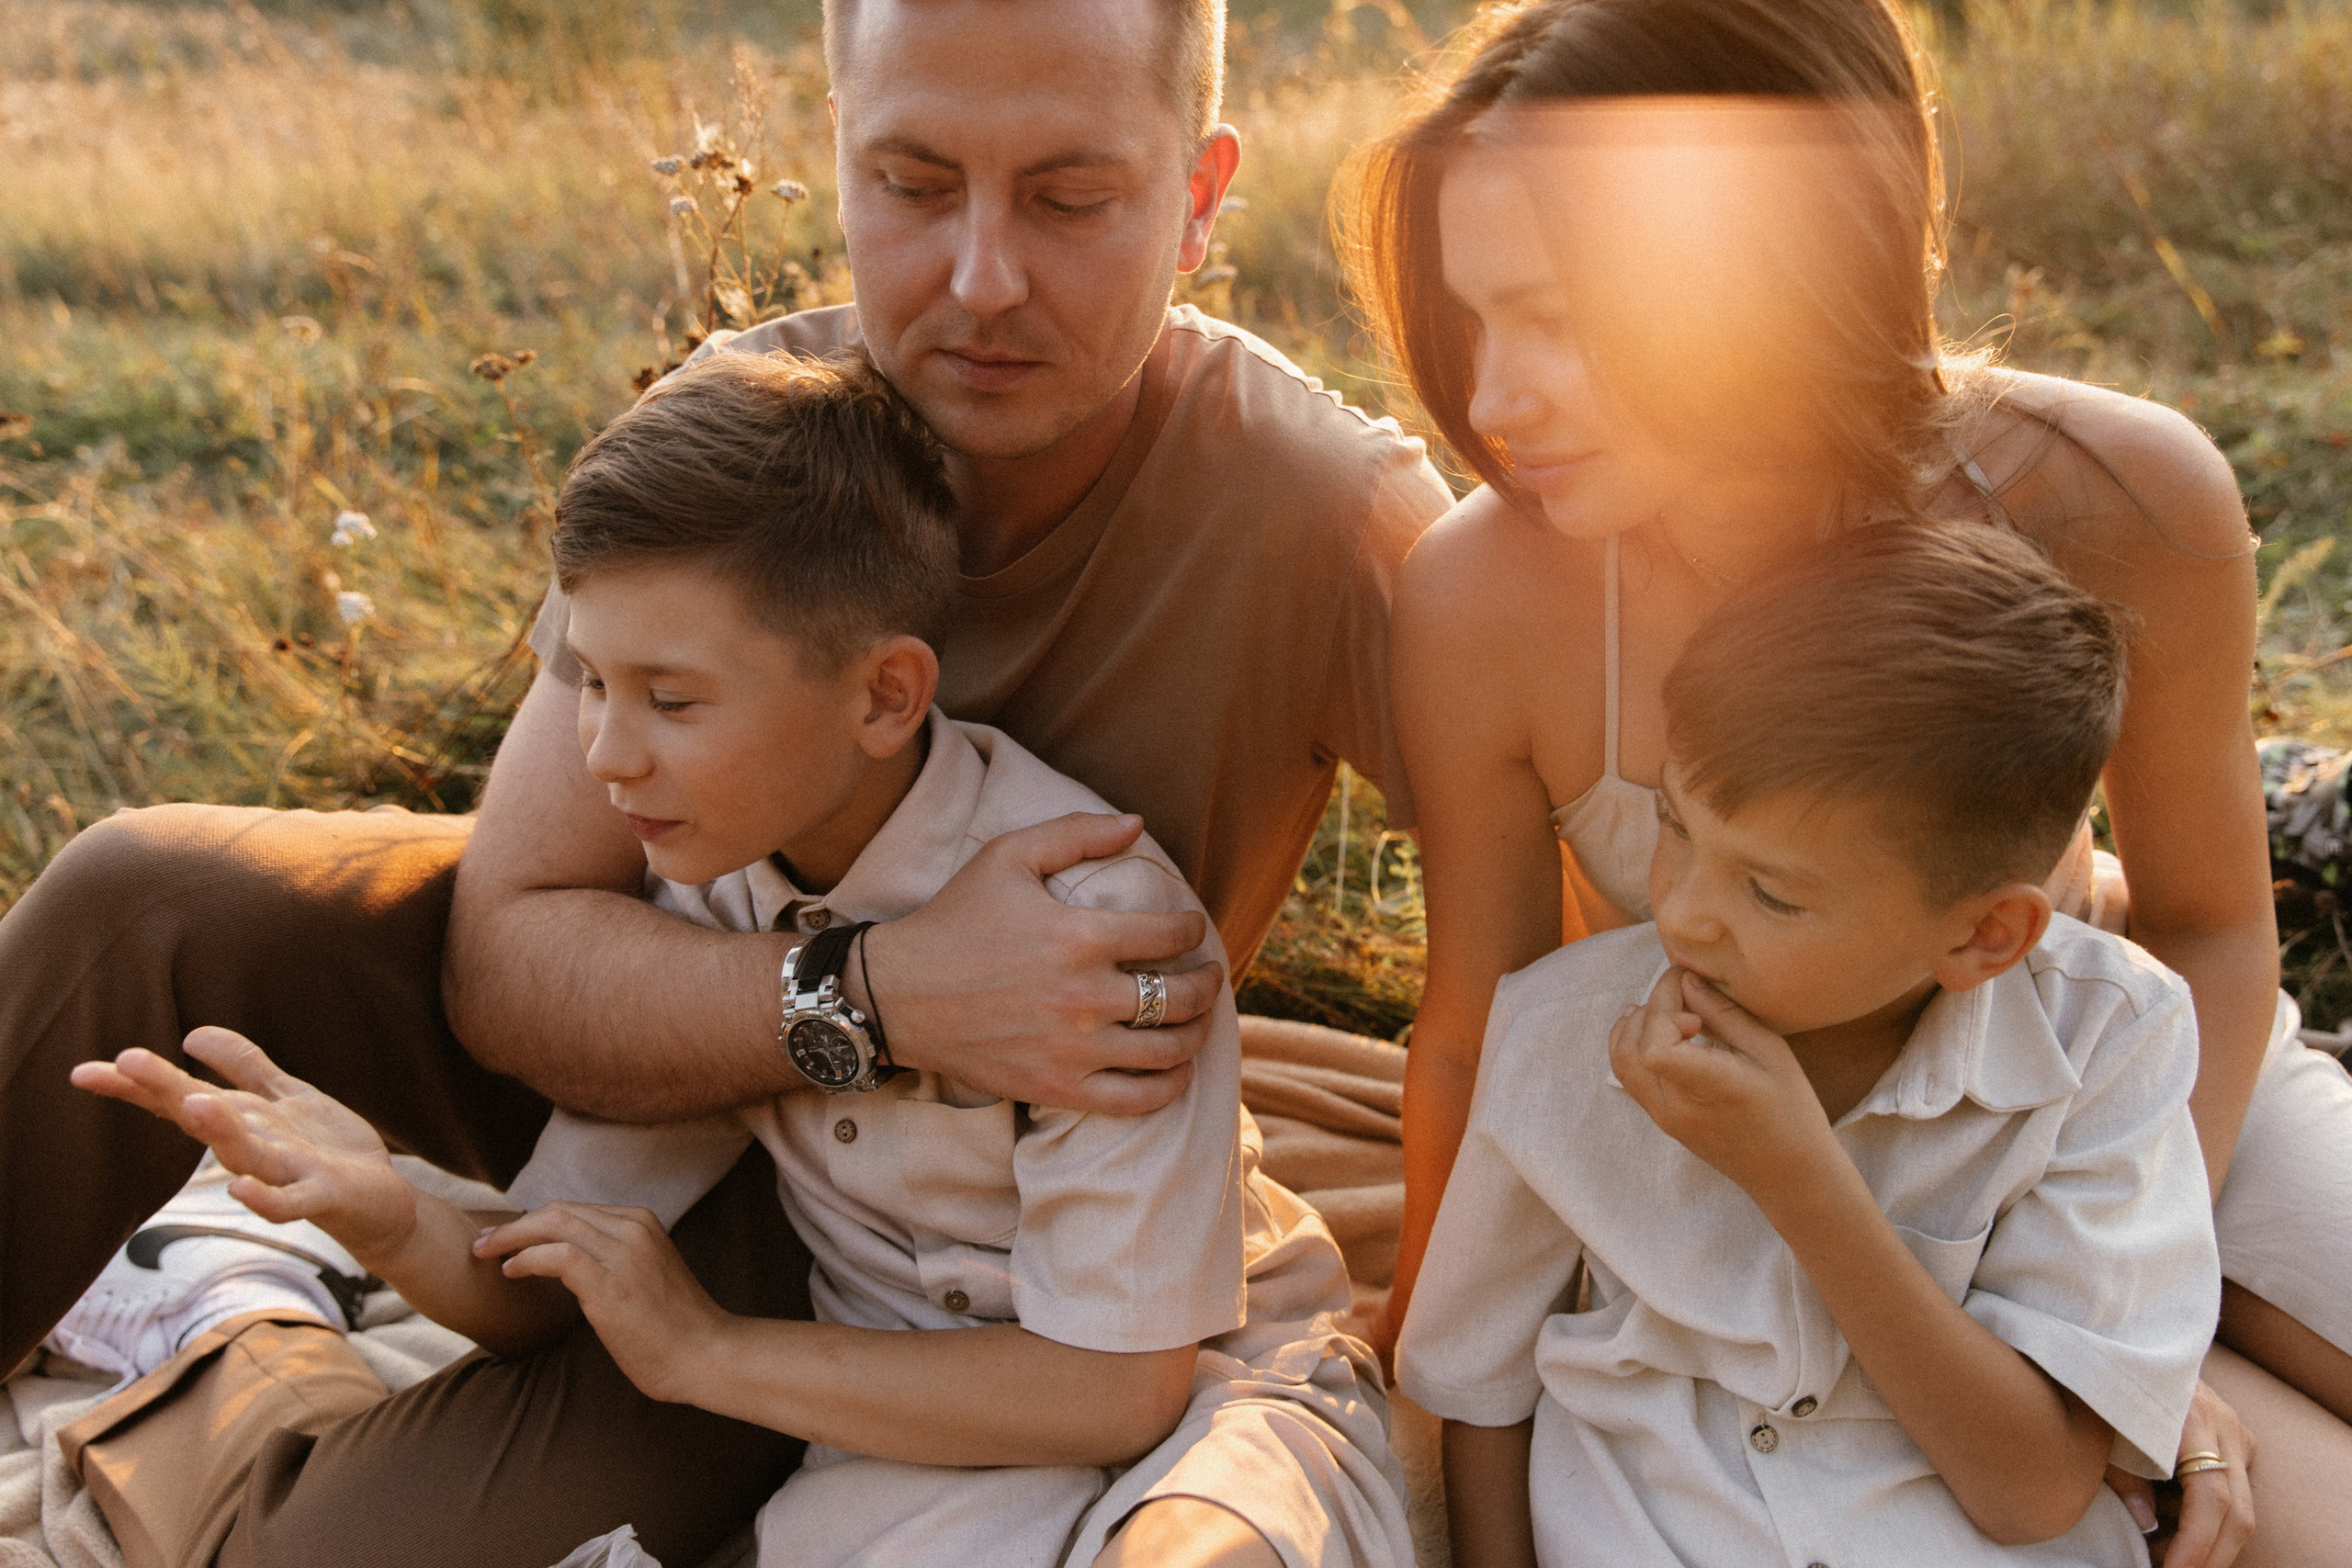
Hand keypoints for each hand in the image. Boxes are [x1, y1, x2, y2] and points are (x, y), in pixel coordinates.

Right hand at [69, 1028, 418, 1262]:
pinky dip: (265, 1199)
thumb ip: (243, 1067)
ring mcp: (284, 1174)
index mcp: (242, 1119)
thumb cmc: (323, 1149)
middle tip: (125, 1061)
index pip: (180, 1099)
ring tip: (193, 1102)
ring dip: (218, 1131)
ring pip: (243, 1153)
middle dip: (167, 1091)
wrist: (379, 1202)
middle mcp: (252, 1146)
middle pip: (202, 1117)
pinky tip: (240, 1189)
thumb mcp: (285, 1097)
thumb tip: (191, 1035)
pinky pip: (288, 1202)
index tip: (83, 1071)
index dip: (137, 1085)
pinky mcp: (320, 1195)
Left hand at [475, 1203, 730, 1405]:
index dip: (535, 1221)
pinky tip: (511, 1272)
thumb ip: (616, 1261)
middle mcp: (633, 1228)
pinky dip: (527, 1259)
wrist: (706, 1354)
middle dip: (515, 1225)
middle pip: (559, 1211)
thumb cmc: (676, 1327)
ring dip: (511, 1238)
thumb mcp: (647, 1276)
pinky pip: (557, 1256)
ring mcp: (623, 1253)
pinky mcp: (610, 1283)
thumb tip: (572, 1268)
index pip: (576, 1210)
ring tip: (484, 1254)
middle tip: (482, 1243)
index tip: (507, 1238)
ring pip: (553, 1225)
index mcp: (642, 1222)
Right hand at [857, 813, 1225, 1113]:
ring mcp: (1072, 1050)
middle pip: (1180, 997)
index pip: (1170, 935)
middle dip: (1206, 985)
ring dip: (1196, 1034)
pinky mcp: (1057, 1088)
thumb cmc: (955, 920)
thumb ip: (1075, 833)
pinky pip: (1135, 1099)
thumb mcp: (1008, 857)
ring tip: (1196, 1021)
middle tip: (1208, 976)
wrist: (896, 994)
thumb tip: (1137, 824)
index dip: (1193, 930)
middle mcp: (1083, 997)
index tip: (1192, 930)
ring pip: (1167, 1051)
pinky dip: (1167, 1086)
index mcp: (1078, 936)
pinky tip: (1174, 1070)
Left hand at [1607, 969, 1839, 1202]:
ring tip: (1671, 1006)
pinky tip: (1657, 1026)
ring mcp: (1663, 1117)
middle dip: (1653, 1004)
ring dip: (1636, 1023)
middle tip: (1686, 988)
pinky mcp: (1661, 1119)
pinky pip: (1629, 1075)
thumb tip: (1688, 981)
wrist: (1788, 1175)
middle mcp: (1676, 1107)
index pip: (1654, 1049)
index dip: (1663, 1009)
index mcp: (1710, 1090)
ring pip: (1621, 1059)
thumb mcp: (1772, 1054)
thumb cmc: (1793, 1112)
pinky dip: (1633, 1043)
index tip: (1695, 999)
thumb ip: (1726, 1015)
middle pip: (1632, 1046)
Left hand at [2106, 1379, 2254, 1567]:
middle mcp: (2224, 1426)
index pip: (2212, 1499)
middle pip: (2237, 1514)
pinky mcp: (2233, 1439)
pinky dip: (2205, 1520)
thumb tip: (2146, 1524)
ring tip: (2160, 1555)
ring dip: (2207, 1543)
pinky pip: (2231, 1494)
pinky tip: (2168, 1528)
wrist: (2122, 1338)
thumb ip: (2122, 1474)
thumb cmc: (2102, 1382)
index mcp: (2192, 1418)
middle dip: (2208, 1557)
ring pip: (2241, 1510)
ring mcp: (2235, 1432)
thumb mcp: (2101, 1426)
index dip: (2195, 1544)